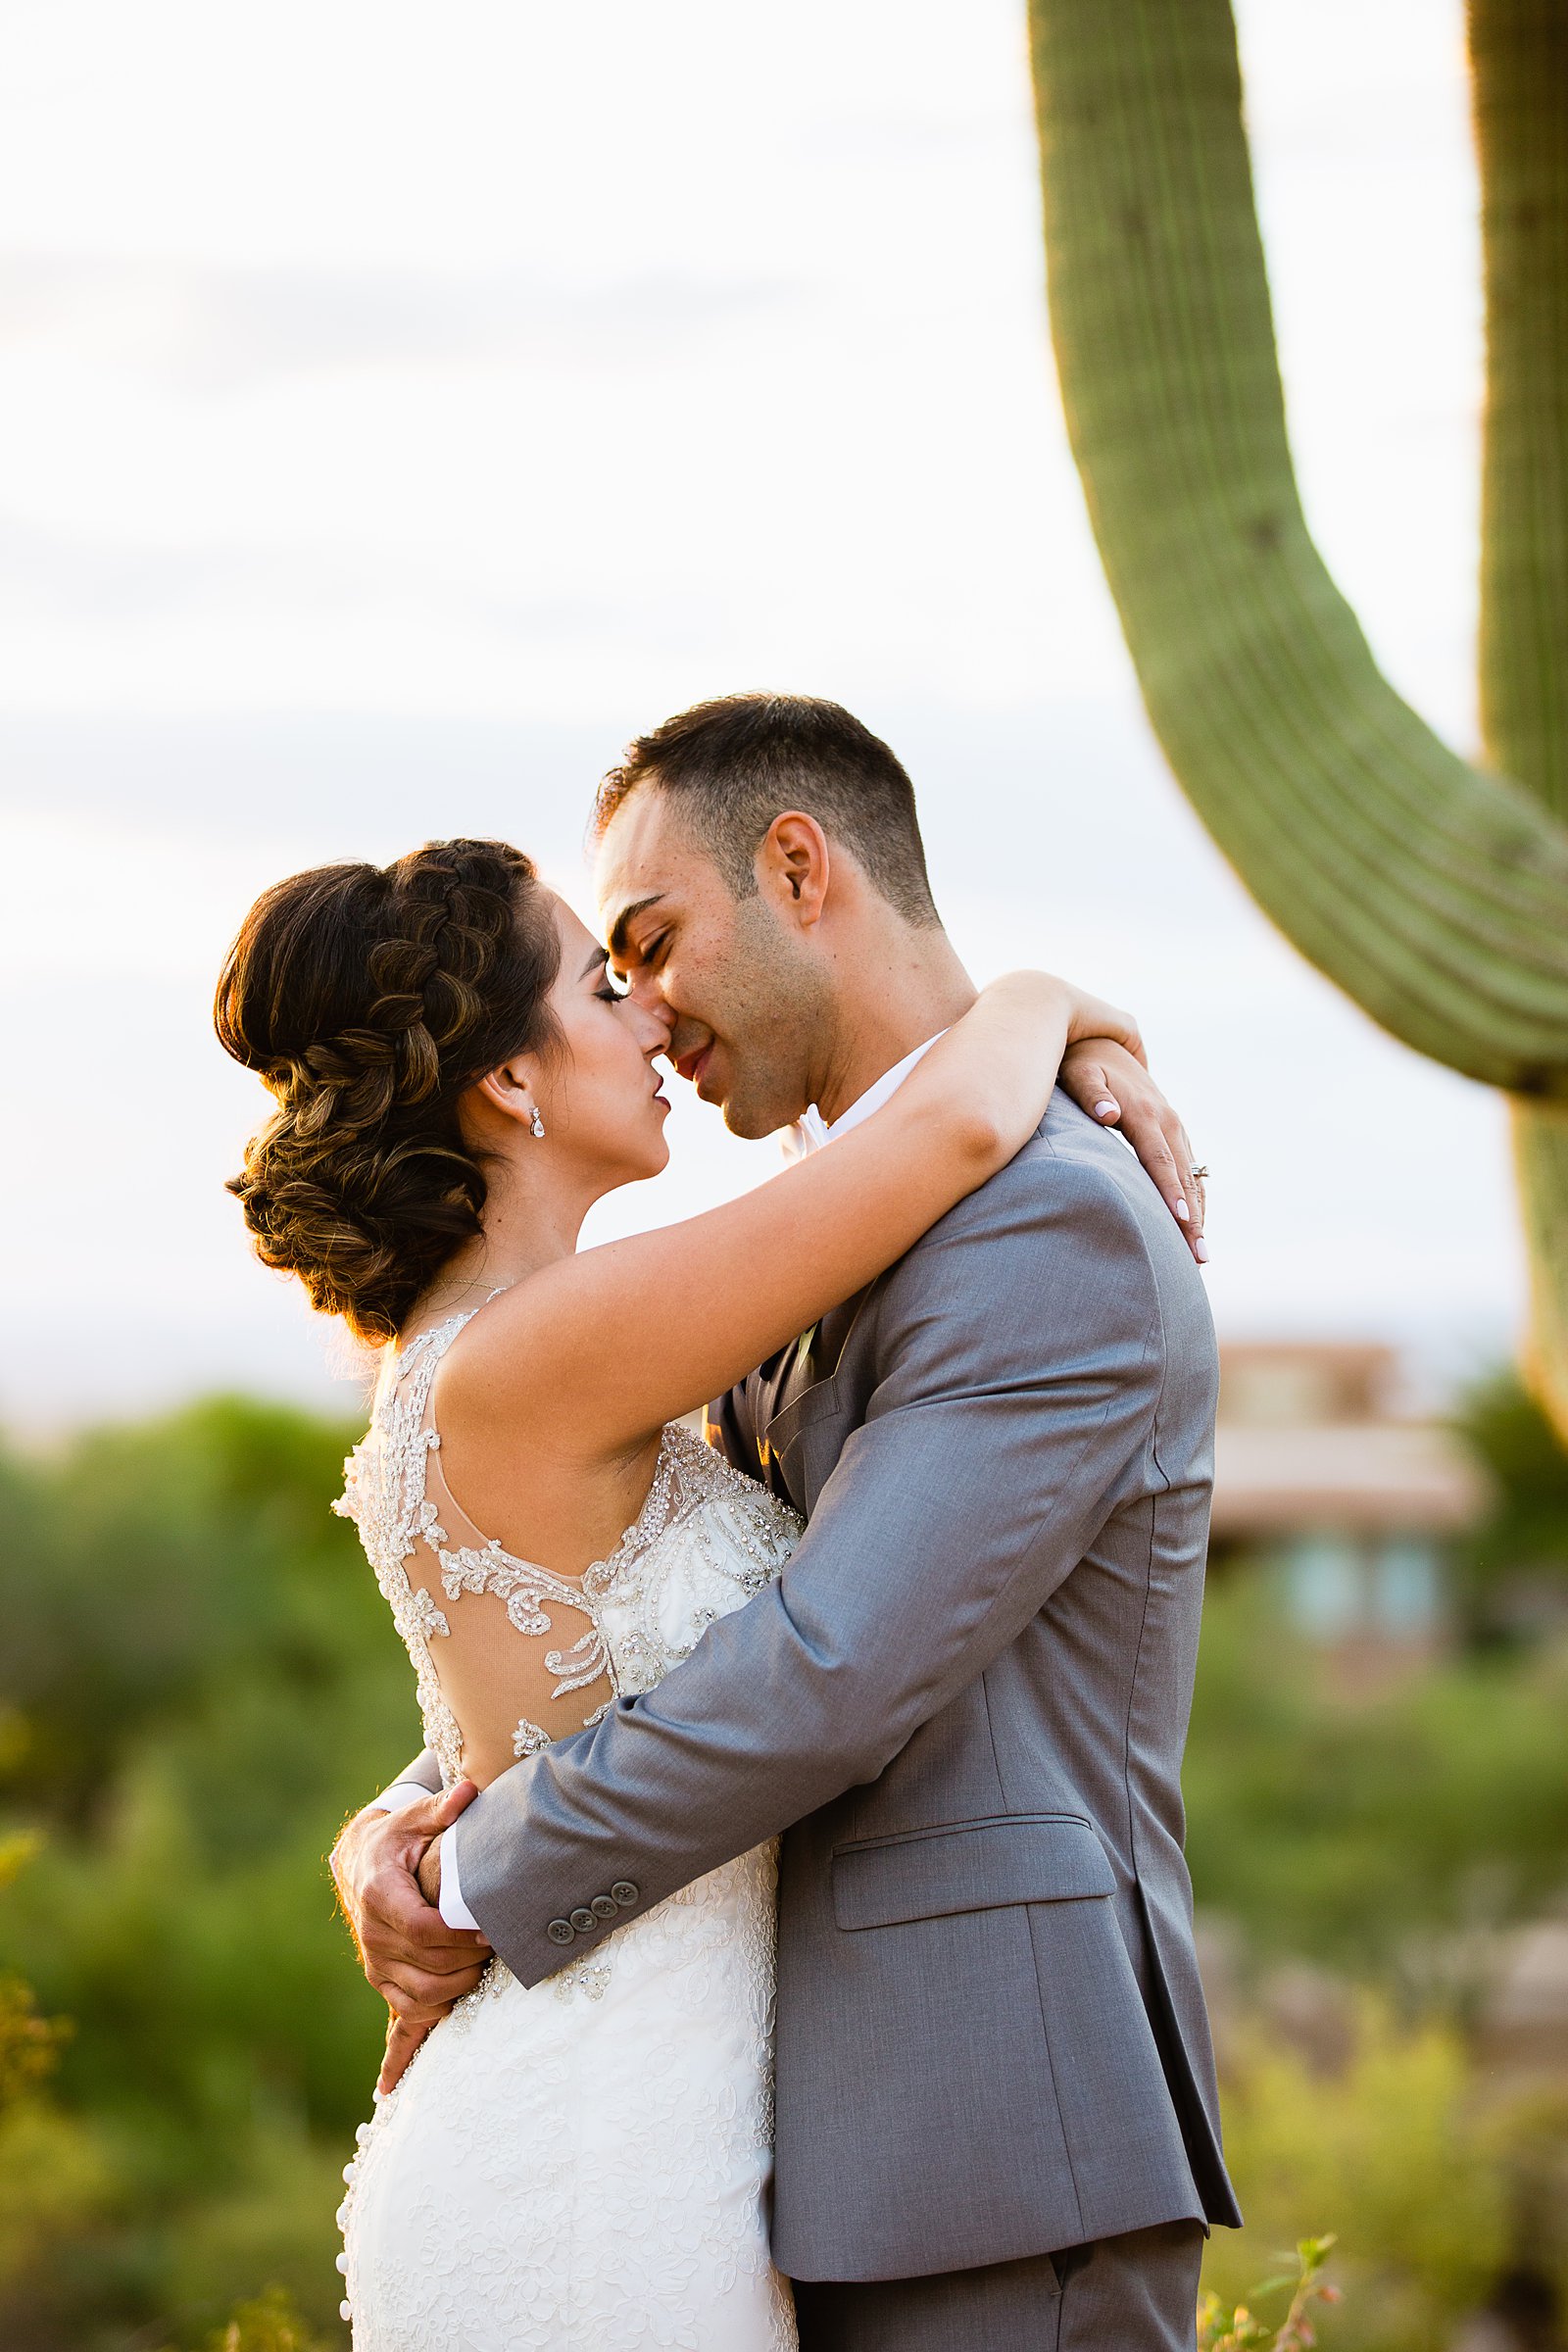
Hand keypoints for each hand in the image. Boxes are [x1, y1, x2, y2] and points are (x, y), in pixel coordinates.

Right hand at [329, 1781, 489, 2094]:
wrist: (359, 1861)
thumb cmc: (397, 1837)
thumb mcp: (416, 1818)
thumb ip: (444, 1809)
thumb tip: (471, 1790)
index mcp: (382, 1898)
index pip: (423, 1930)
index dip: (458, 1936)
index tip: (489, 1931)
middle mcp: (374, 1937)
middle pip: (427, 1969)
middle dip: (467, 1965)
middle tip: (501, 1951)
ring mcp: (378, 1965)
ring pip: (420, 1999)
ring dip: (457, 1993)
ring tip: (487, 1974)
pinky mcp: (384, 1981)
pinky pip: (402, 2017)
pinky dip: (413, 2040)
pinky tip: (405, 2076)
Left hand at [1059, 1037, 1208, 1262]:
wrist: (1101, 1043)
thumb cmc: (1080, 1064)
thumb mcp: (1078, 1073)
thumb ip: (1091, 1093)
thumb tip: (1108, 1114)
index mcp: (1147, 1113)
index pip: (1160, 1160)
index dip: (1170, 1192)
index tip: (1179, 1222)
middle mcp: (1168, 1121)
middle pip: (1184, 1177)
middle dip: (1193, 1219)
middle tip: (1199, 1258)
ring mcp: (1174, 1127)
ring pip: (1193, 1177)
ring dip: (1199, 1215)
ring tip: (1201, 1255)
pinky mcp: (1173, 1133)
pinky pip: (1191, 1170)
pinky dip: (1195, 1199)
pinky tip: (1195, 1226)